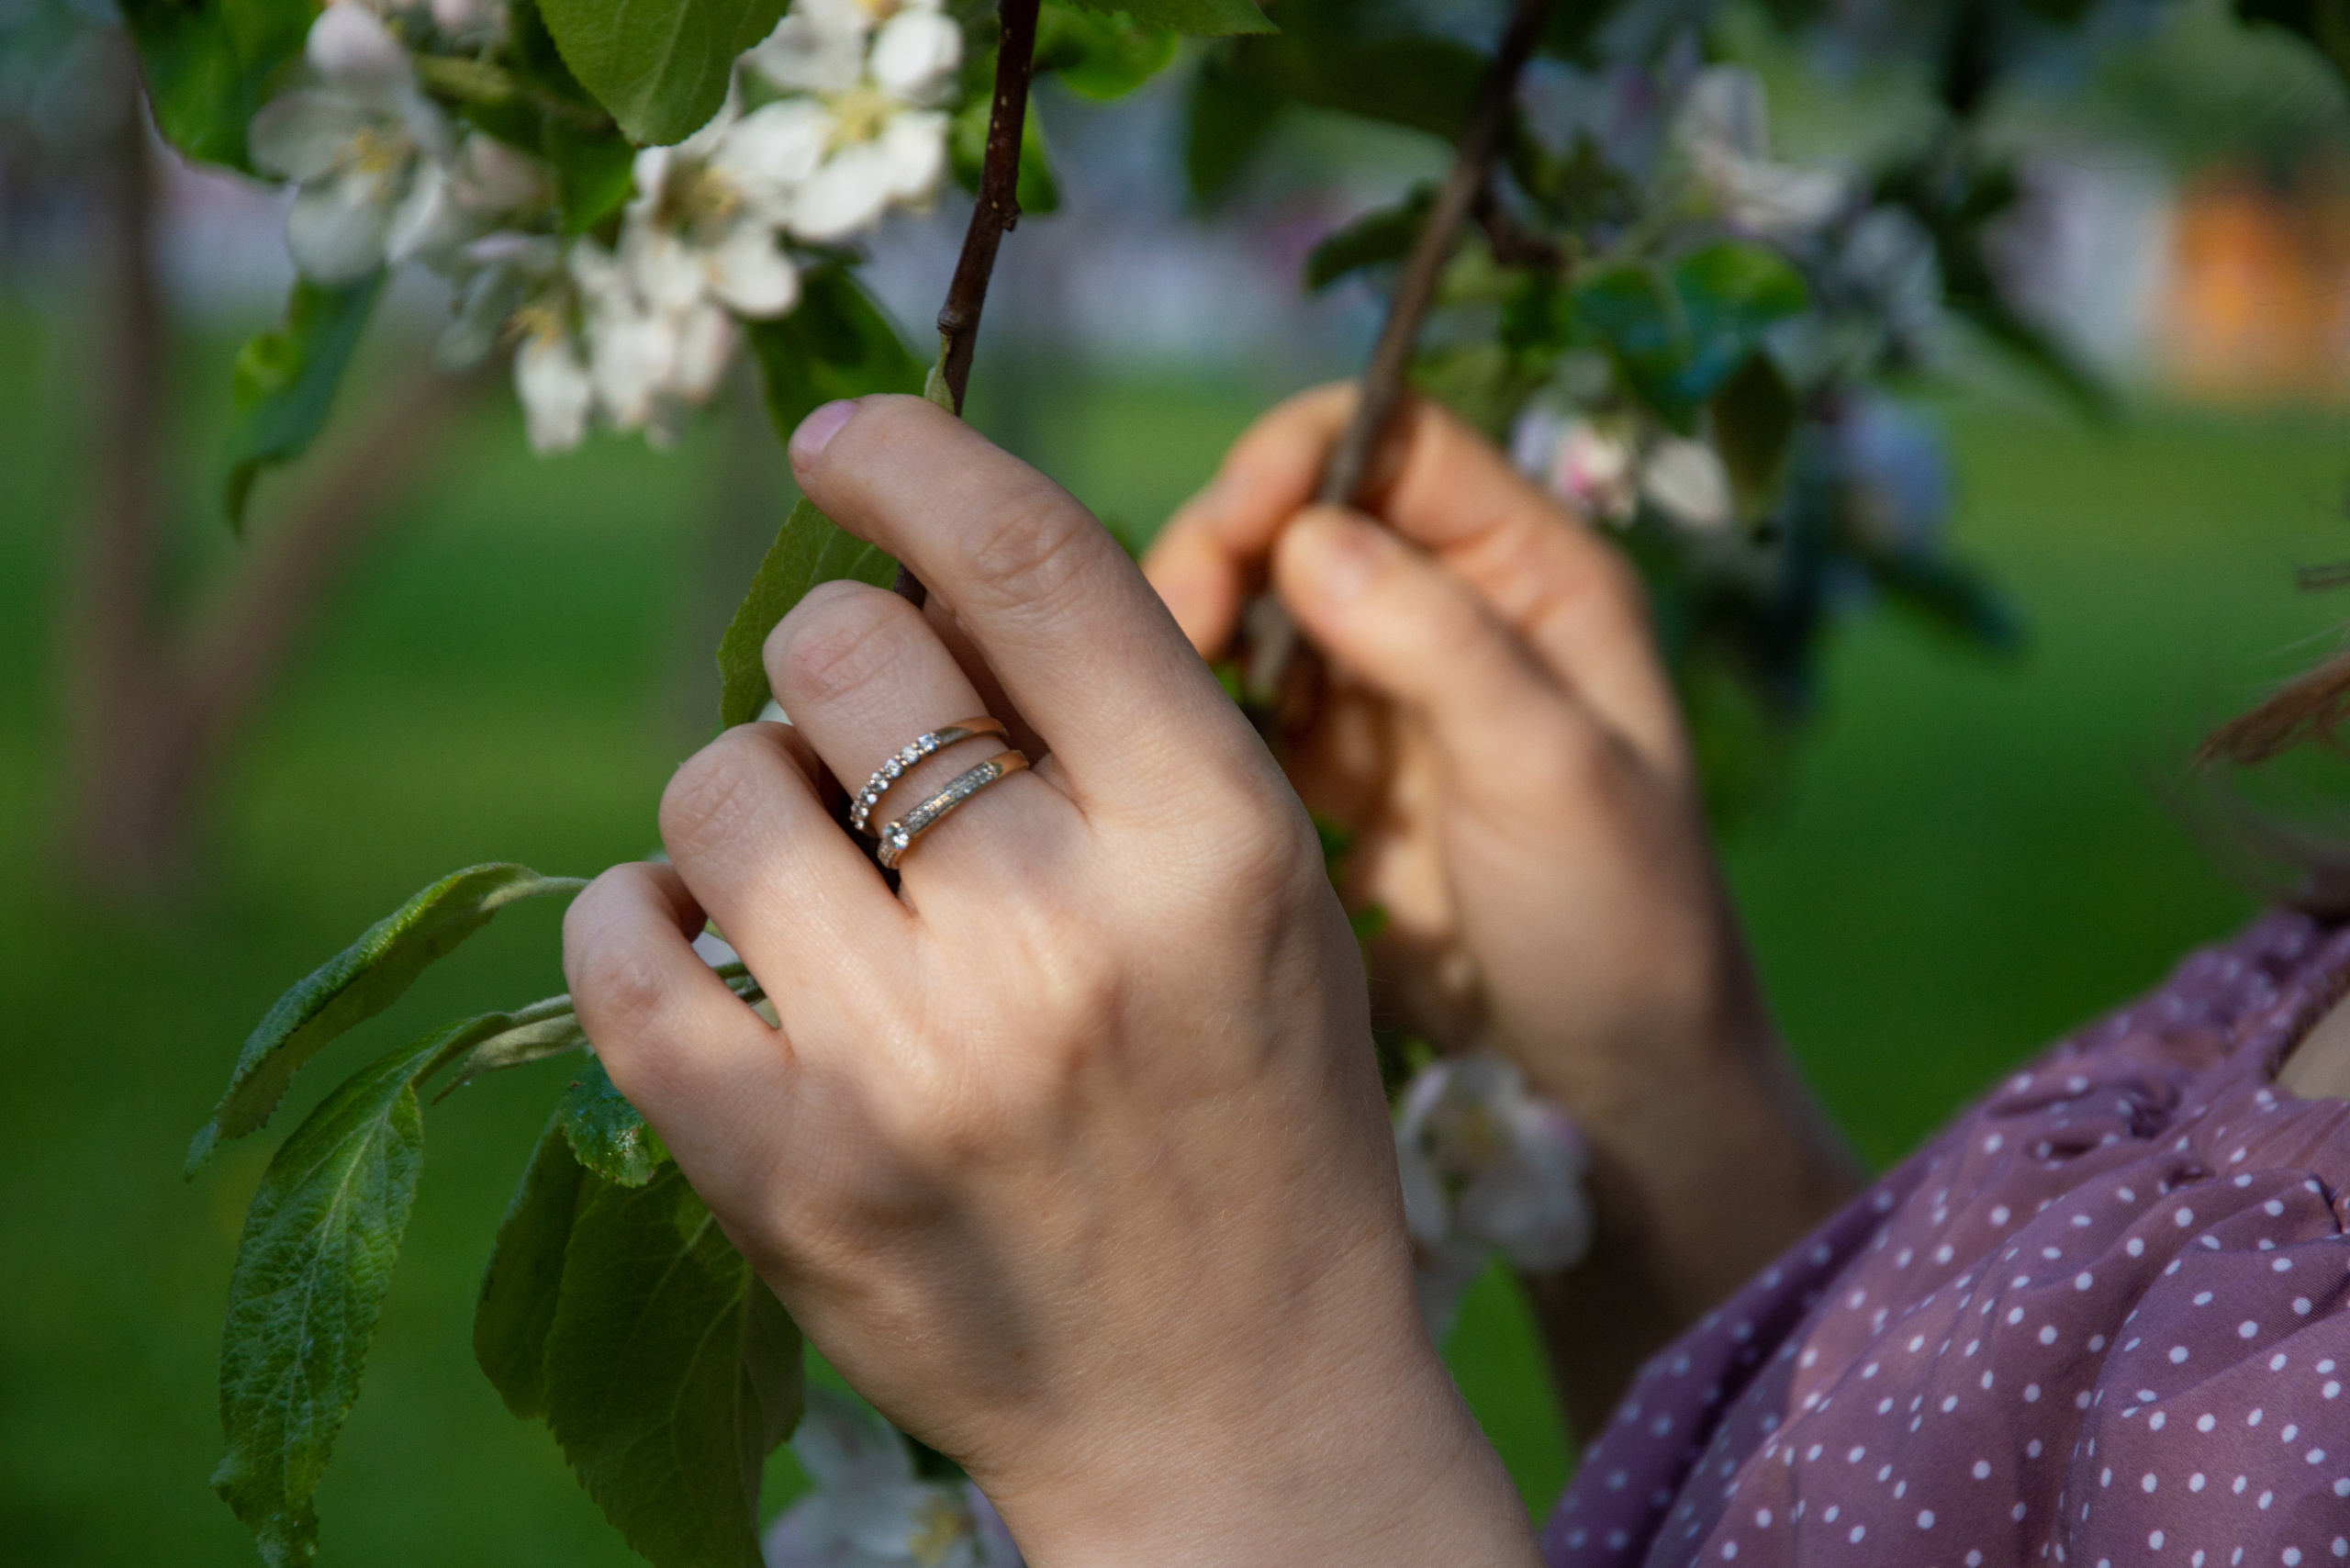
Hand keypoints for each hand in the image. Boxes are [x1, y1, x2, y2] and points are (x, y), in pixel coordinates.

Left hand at [562, 396, 1539, 1567]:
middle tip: (863, 744)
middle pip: (837, 653)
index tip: (841, 439)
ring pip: (716, 787)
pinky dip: (641, 916)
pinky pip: (618, 949)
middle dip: (831, 665)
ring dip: (746, 802)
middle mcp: (1062, 933)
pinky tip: (708, 945)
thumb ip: (1120, 729)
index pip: (1028, 559)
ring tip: (814, 887)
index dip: (909, 459)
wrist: (1233, 1403)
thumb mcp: (1262, 894)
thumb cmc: (1256, 1121)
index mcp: (1214, 836)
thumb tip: (910, 570)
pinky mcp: (785, 1174)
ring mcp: (912, 1062)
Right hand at [1145, 387, 1858, 1425]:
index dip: (1295, 465)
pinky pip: (1244, 712)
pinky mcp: (1340, 780)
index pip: (1393, 442)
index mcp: (1538, 577)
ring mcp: (1393, 699)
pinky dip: (1196, 719)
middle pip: (1303, 518)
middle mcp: (1459, 614)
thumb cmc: (1624, 931)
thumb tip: (1307, 536)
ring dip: (1193, 640)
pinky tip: (1159, 761)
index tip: (1222, 539)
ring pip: (1260, 614)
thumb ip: (1440, 645)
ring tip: (1144, 710)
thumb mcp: (1552, 777)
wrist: (1618, 1093)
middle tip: (1158, 642)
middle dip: (1221, 557)